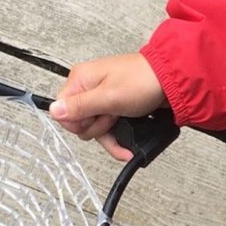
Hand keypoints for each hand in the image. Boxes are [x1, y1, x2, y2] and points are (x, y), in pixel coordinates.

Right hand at [50, 53, 166, 160]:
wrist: (172, 81)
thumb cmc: (143, 81)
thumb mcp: (108, 97)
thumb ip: (80, 107)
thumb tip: (53, 110)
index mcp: (81, 79)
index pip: (62, 111)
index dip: (77, 123)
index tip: (95, 120)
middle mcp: (89, 87)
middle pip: (79, 123)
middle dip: (97, 128)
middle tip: (113, 116)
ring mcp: (102, 97)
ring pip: (95, 128)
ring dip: (109, 134)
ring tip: (124, 122)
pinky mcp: (115, 105)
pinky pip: (108, 128)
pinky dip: (117, 138)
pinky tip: (126, 147)